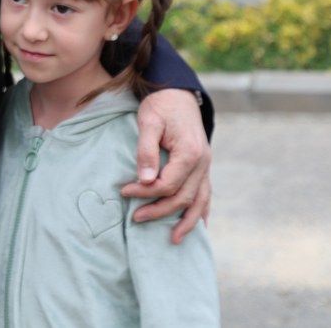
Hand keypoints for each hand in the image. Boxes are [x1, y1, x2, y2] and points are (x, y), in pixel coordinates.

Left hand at [121, 88, 211, 243]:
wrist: (179, 92)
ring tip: (174, 240)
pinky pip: (206, 193)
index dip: (145, 192)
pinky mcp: (203, 166)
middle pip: (182, 197)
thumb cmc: (161, 104)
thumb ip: (146, 150)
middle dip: (159, 210)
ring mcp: (206, 166)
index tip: (124, 191)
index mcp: (189, 152)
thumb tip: (145, 181)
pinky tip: (199, 226)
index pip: (167, 184)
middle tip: (136, 218)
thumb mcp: (149, 121)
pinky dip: (202, 211)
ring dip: (187, 221)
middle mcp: (202, 162)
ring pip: (200, 201)